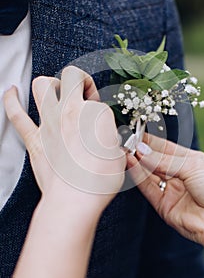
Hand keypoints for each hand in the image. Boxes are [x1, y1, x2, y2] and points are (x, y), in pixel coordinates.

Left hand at [4, 66, 125, 218]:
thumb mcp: (118, 157)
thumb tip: (107, 138)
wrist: (74, 201)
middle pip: (72, 76)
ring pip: (42, 85)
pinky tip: (11, 92)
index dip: (103, 114)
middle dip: (80, 80)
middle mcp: (72, 112)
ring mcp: (50, 123)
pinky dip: (11, 101)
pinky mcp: (34, 139)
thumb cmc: (98, 182)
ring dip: (50, 84)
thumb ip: (111, 140)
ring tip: (56, 91)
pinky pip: (17, 115)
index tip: (103, 128)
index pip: (100, 103)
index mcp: (96, 114)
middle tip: (84, 95)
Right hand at [127, 133, 203, 254]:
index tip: (135, 132)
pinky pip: (148, 188)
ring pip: (149, 174)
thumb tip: (141, 150)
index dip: (150, 140)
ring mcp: (171, 191)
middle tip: (126, 140)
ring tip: (125, 149)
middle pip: (154, 160)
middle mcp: (178, 175)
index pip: (165, 147)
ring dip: (136, 161)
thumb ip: (164, 159)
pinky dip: (138, 175)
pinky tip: (131, 162)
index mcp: (190, 161)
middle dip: (140, 150)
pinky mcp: (164, 206)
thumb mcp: (193, 165)